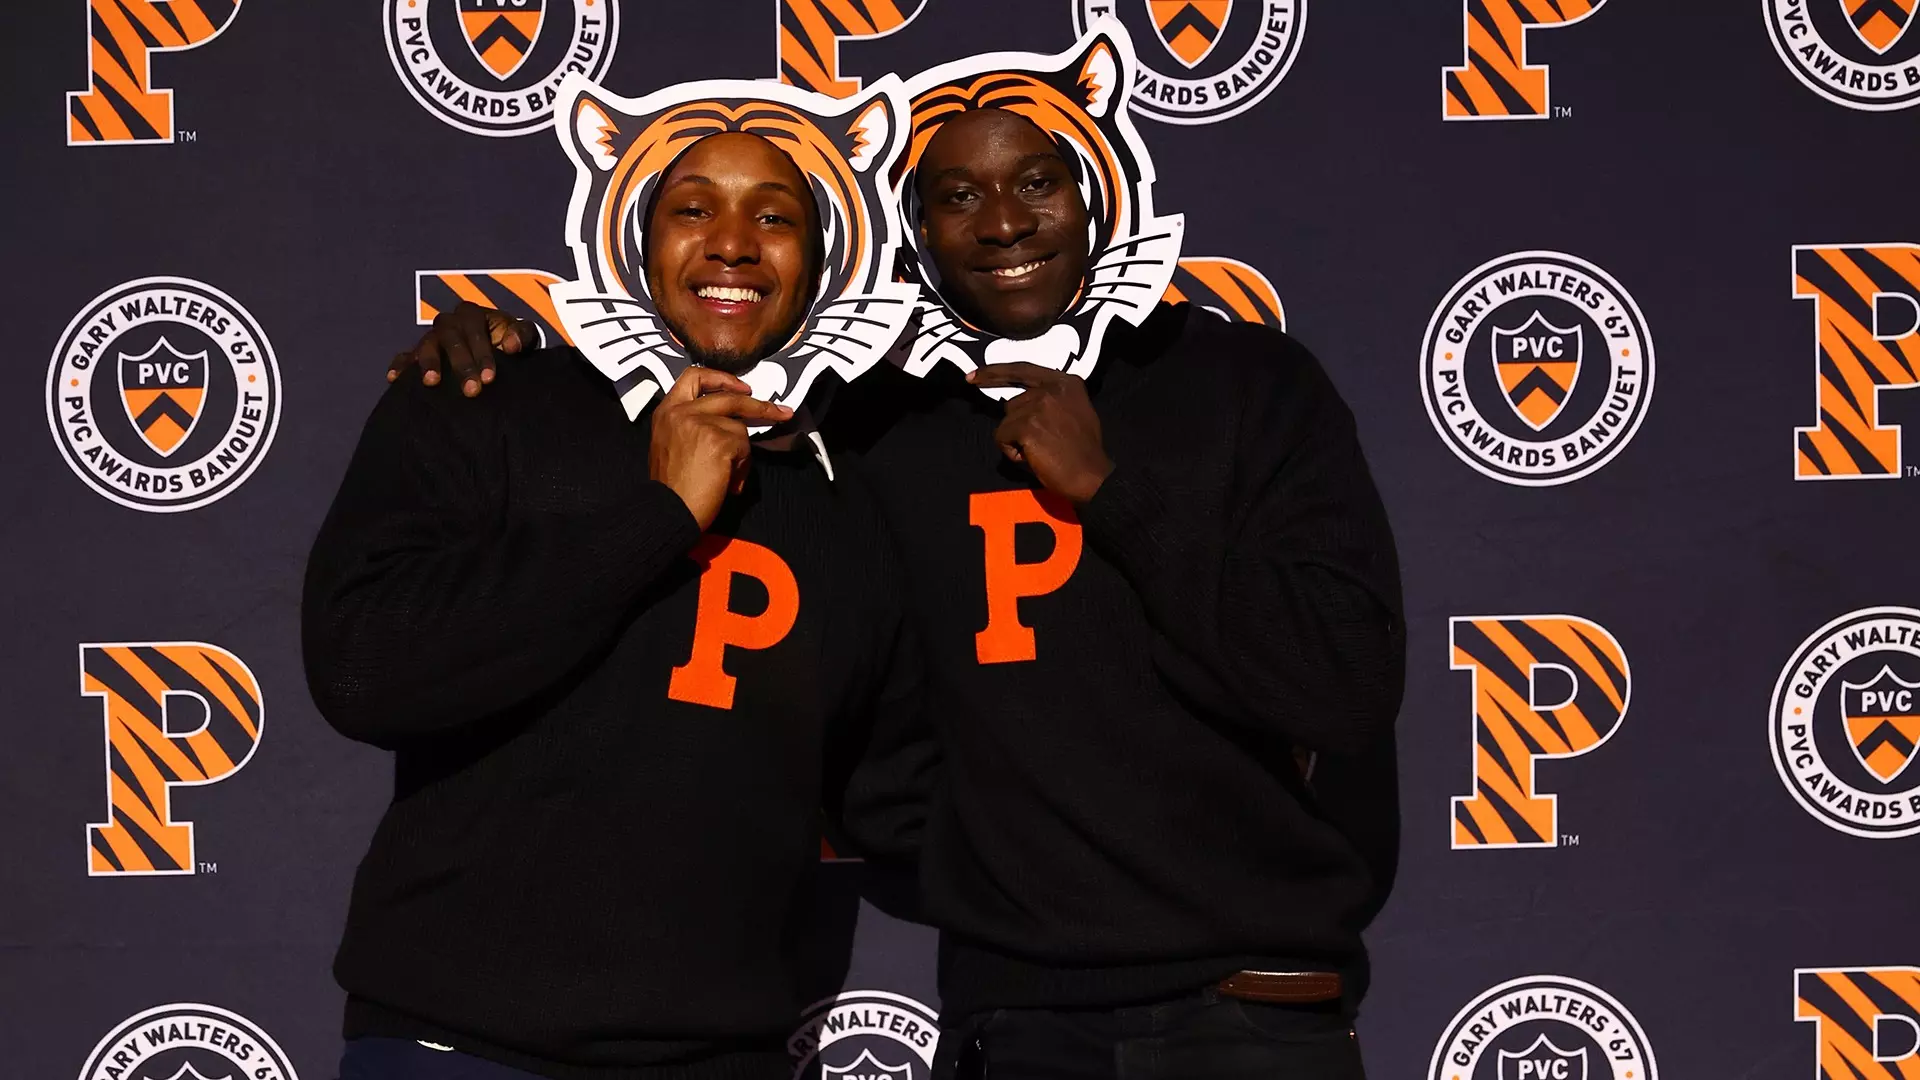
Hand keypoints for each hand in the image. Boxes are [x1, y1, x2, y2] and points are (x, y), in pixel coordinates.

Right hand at [387, 301, 538, 397]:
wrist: (499, 352)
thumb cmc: (511, 343)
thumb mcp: (524, 336)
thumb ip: (522, 336)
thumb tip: (511, 346)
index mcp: (473, 314)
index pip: (475, 331)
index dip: (482, 354)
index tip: (489, 378)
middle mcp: (449, 322)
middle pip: (451, 339)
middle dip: (461, 364)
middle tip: (471, 391)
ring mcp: (432, 338)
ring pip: (426, 345)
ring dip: (429, 363)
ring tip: (431, 382)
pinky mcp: (418, 354)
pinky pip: (405, 357)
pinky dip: (400, 366)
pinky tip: (394, 379)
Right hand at [649, 368, 794, 530]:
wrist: (668, 511)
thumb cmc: (673, 488)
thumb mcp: (671, 444)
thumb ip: (692, 425)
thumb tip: (730, 422)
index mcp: (666, 411)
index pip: (694, 376)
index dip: (722, 379)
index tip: (742, 389)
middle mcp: (681, 411)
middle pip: (729, 397)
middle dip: (759, 406)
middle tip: (780, 412)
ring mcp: (699, 423)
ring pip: (739, 428)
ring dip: (741, 454)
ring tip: (727, 476)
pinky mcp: (718, 440)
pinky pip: (744, 447)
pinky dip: (742, 467)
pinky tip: (728, 482)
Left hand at [967, 362, 1113, 502]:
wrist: (1092, 476)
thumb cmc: (1083, 452)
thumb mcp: (1074, 411)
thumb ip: (1050, 399)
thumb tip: (1018, 401)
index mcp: (1066, 382)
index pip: (1022, 370)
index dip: (994, 372)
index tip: (971, 377)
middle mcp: (1052, 388)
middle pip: (1012, 403)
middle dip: (1019, 426)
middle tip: (1044, 446)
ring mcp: (1039, 405)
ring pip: (1006, 422)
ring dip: (1017, 440)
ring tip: (1042, 452)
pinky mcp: (1027, 425)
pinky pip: (1001, 438)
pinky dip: (1012, 452)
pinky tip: (1034, 458)